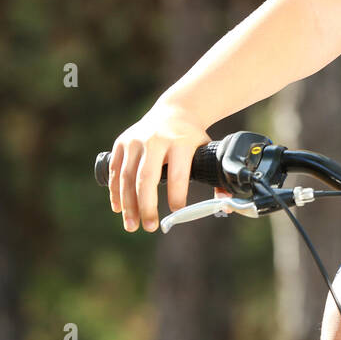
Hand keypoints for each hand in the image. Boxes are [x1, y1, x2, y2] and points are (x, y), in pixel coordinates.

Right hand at [107, 103, 211, 232]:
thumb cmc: (192, 137)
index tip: (178, 211)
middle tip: (149, 228)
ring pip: (127, 176)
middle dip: (146, 206)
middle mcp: (156, 140)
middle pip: (147, 178)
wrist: (175, 111)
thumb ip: (215, 176)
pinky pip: (115, 170)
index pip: (178, 174)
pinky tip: (118, 208)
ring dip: (128, 204)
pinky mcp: (122, 142)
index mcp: (181, 142)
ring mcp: (136, 140)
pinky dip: (115, 191)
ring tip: (132, 225)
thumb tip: (225, 203)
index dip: (177, 195)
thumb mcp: (207, 149)